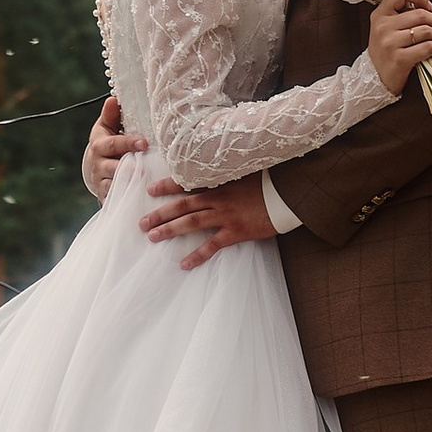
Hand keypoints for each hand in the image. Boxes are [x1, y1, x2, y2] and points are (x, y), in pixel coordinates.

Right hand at [82, 98, 146, 201]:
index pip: (114, 144)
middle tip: (145, 169)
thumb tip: (113, 99)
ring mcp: (101, 182)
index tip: (144, 143)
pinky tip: (140, 201)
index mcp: (99, 145)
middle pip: (113, 167)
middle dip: (129, 169)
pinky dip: (126, 201)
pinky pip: (116, 200)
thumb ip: (111, 115)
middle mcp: (98, 164)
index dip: (128, 143)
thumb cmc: (108, 143)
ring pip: (115, 186)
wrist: (96, 168)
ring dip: (129, 187)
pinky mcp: (106, 197)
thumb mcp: (106, 127)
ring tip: (144, 186)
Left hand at [140, 171, 276, 265]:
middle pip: (182, 205)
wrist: (289, 193)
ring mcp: (225, 215)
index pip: (186, 182)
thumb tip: (218, 168)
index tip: (150, 189)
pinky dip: (197, 255)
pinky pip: (212, 245)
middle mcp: (218, 198)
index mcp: (219, 181)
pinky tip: (184, 264)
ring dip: (170, 230)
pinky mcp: (236, 232)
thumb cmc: (271, 179)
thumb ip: (230, 170)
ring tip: (153, 237)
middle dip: (160, 213)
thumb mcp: (248, 169)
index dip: (167, 186)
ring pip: (191, 223)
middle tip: (141, 223)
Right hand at [368, 0, 431, 97]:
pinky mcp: (398, 59)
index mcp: (380, 14)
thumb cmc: (388, 50)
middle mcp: (382, 26)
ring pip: (426, 31)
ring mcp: (389, 43)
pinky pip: (427, 48)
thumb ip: (409, 4)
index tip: (429, 8)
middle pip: (421, 14)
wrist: (375, 80)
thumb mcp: (392, 26)